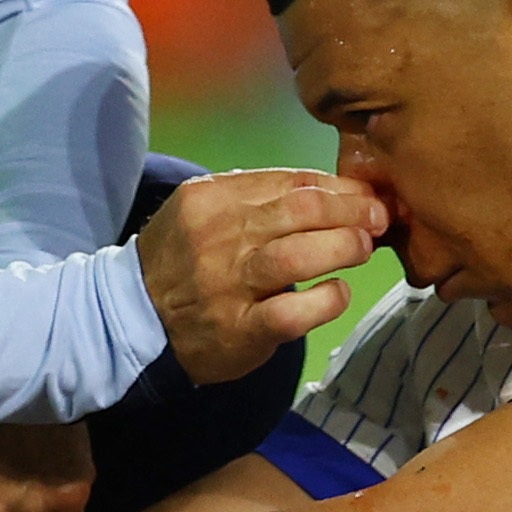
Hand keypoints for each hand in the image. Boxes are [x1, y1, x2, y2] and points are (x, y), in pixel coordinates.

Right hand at [137, 168, 387, 383]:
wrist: (134, 319)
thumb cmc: (185, 257)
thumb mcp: (207, 210)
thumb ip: (262, 196)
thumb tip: (338, 190)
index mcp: (213, 198)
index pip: (293, 181)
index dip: (341, 187)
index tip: (368, 196)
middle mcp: (219, 236)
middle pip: (303, 210)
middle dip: (353, 212)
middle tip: (377, 220)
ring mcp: (228, 284)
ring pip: (300, 256)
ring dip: (344, 248)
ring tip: (362, 249)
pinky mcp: (240, 330)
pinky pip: (295, 312)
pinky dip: (327, 300)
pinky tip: (337, 293)